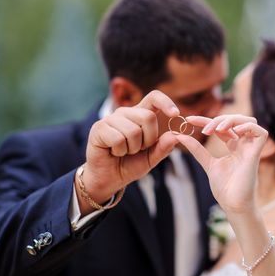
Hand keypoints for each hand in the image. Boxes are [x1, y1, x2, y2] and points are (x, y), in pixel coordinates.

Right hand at [80, 91, 178, 210]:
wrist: (108, 179)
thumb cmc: (129, 165)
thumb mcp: (151, 159)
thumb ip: (163, 148)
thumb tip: (175, 136)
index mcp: (140, 115)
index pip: (154, 97)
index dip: (166, 102)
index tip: (175, 114)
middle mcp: (125, 113)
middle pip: (148, 116)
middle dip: (148, 139)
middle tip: (138, 149)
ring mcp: (111, 118)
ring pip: (133, 130)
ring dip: (132, 148)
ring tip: (124, 151)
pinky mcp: (99, 128)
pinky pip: (118, 138)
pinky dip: (119, 151)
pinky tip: (113, 152)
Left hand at [176, 114, 267, 214]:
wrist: (233, 204)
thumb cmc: (224, 188)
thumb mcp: (207, 163)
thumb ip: (197, 149)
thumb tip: (180, 136)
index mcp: (234, 146)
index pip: (221, 126)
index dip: (206, 120)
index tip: (189, 119)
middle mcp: (244, 145)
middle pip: (236, 120)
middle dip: (219, 119)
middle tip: (205, 129)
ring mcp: (251, 148)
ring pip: (249, 121)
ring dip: (232, 120)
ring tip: (217, 129)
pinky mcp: (256, 154)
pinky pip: (261, 132)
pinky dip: (248, 127)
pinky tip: (233, 132)